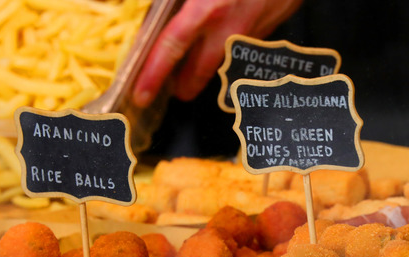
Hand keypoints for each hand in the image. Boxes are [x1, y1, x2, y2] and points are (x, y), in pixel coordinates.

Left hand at [133, 0, 301, 106]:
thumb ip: (174, 0)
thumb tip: (149, 6)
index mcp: (206, 10)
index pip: (171, 48)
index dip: (153, 75)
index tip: (141, 95)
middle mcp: (227, 28)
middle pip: (199, 71)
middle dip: (185, 86)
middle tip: (174, 92)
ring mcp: (249, 35)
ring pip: (222, 63)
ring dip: (206, 69)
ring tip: (194, 72)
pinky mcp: (266, 33)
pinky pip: (241, 48)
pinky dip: (227, 50)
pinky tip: (223, 42)